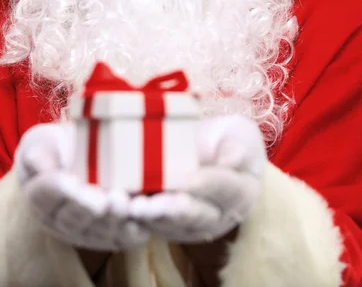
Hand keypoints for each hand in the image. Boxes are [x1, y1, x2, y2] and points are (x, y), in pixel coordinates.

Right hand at [15, 122, 149, 250]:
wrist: (78, 158)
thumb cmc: (58, 148)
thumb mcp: (42, 144)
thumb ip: (39, 154)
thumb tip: (34, 161)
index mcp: (39, 195)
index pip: (44, 194)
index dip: (58, 189)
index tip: (71, 180)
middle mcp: (59, 220)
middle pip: (72, 218)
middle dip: (88, 209)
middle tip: (101, 198)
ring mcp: (84, 231)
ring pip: (96, 232)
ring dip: (111, 221)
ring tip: (122, 204)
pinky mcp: (108, 236)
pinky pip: (119, 240)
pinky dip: (130, 234)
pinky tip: (140, 224)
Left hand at [129, 114, 265, 242]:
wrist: (206, 148)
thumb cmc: (225, 139)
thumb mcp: (238, 136)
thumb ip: (236, 148)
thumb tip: (232, 161)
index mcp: (240, 193)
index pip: (226, 190)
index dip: (207, 185)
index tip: (190, 180)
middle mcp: (216, 216)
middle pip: (195, 215)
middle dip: (173, 210)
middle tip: (155, 203)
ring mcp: (188, 224)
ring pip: (169, 225)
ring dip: (149, 217)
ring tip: (133, 208)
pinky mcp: (162, 224)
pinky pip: (148, 226)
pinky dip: (133, 219)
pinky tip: (121, 208)